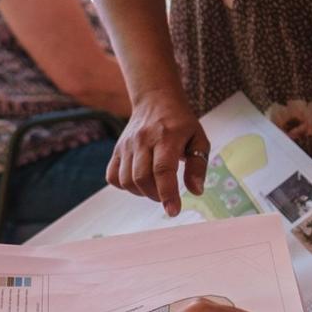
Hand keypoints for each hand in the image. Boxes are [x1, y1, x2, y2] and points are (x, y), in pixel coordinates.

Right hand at [108, 90, 209, 217]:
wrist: (156, 100)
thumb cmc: (181, 123)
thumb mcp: (199, 139)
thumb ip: (198, 166)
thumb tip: (196, 191)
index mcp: (166, 137)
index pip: (163, 170)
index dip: (168, 194)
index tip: (173, 211)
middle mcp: (143, 140)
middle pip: (141, 178)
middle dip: (155, 195)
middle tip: (167, 195)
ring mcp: (126, 144)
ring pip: (126, 180)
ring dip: (141, 192)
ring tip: (154, 187)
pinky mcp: (117, 149)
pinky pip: (113, 176)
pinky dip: (124, 186)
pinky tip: (139, 181)